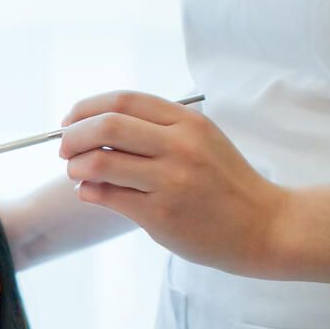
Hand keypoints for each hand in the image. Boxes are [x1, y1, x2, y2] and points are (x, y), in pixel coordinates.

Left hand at [59, 91, 290, 276]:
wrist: (264, 227)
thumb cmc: (227, 183)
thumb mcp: (202, 141)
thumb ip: (158, 129)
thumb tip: (95, 126)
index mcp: (188, 122)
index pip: (123, 101)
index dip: (87, 108)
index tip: (69, 120)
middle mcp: (179, 146)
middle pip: (106, 126)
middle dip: (73, 135)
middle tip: (64, 147)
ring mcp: (170, 181)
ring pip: (100, 163)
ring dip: (76, 166)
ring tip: (75, 172)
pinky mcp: (161, 214)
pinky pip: (108, 197)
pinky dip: (88, 191)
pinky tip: (89, 192)